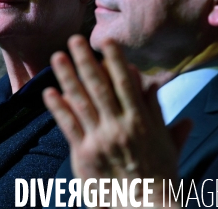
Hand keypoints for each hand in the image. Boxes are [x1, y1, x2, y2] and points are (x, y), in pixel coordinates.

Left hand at [43, 36, 189, 207]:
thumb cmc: (159, 178)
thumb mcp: (168, 145)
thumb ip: (162, 116)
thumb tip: (158, 88)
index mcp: (142, 122)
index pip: (127, 83)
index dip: (115, 59)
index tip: (106, 40)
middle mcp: (120, 127)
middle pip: (100, 87)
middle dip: (86, 60)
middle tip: (74, 39)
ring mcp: (100, 140)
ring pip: (81, 102)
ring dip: (67, 77)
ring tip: (57, 57)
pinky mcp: (84, 155)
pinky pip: (68, 126)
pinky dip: (58, 108)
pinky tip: (49, 92)